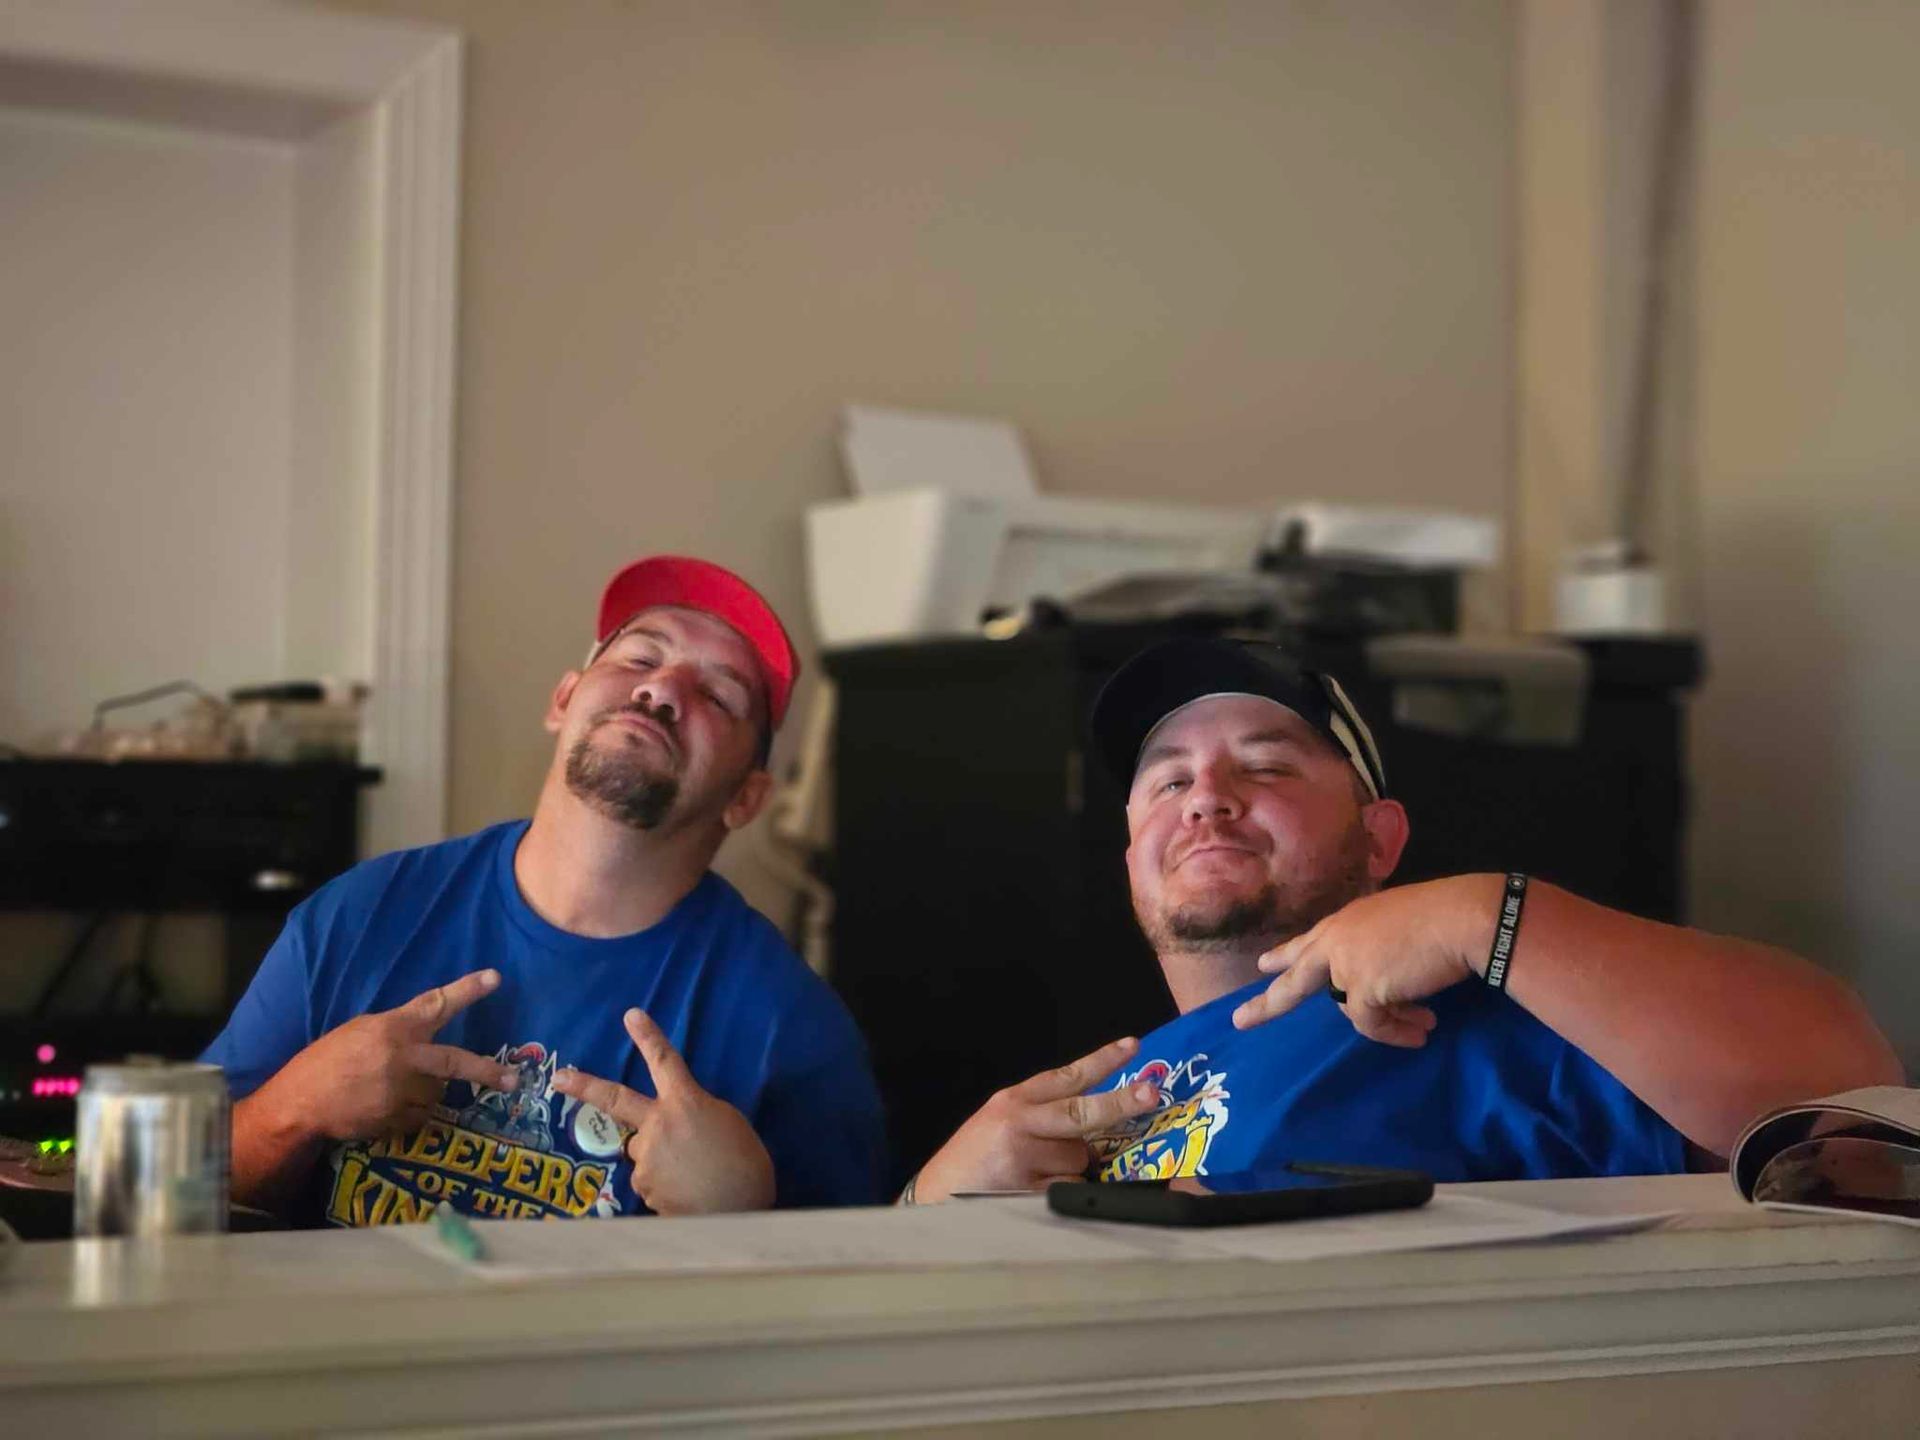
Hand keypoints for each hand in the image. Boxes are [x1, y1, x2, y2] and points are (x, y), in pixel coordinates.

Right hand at [263, 969, 519, 1142]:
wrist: (300, 1104)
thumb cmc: (325, 1062)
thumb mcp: (359, 1031)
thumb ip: (395, 1033)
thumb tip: (422, 1038)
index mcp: (393, 1028)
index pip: (437, 1004)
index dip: (467, 990)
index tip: (494, 978)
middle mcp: (404, 1058)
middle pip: (456, 1062)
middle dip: (486, 1071)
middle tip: (513, 1079)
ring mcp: (402, 1092)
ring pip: (435, 1093)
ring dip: (425, 1092)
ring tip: (392, 1090)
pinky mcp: (396, 1119)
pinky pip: (420, 1117)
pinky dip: (412, 1113)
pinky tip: (387, 1108)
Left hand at [550, 1008, 774, 1215]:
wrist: (738, 1214)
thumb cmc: (745, 1166)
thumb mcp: (728, 1125)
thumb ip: (696, 1116)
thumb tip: (676, 1124)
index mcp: (686, 1103)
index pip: (665, 1061)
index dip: (648, 1036)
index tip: (631, 1015)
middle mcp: (657, 1126)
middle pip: (615, 1099)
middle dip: (584, 1085)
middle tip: (559, 1077)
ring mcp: (645, 1158)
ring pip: (645, 1153)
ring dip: (663, 1162)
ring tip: (695, 1178)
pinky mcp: (642, 1188)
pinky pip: (651, 1182)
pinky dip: (667, 1187)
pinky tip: (689, 1196)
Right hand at [912, 1037, 1162, 1203]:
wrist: (932, 1200)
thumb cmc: (973, 1162)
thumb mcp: (998, 1124)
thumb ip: (1041, 1119)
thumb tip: (1097, 1128)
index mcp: (1014, 1101)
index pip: (1065, 1076)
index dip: (1101, 1061)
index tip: (1133, 1046)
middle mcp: (1018, 1122)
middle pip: (1082, 1111)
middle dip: (1122, 1103)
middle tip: (1153, 1095)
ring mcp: (1022, 1156)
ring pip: (1079, 1161)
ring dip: (1073, 1172)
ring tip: (1037, 1178)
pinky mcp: (1026, 1189)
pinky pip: (1068, 1190)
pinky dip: (1064, 1195)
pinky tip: (1034, 1195)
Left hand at [1230, 875, 1501, 1044]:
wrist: (1462, 918)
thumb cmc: (1444, 915)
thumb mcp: (1399, 927)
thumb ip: (1377, 949)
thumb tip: (1380, 985)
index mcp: (1346, 920)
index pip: (1309, 940)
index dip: (1286, 954)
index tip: (1264, 963)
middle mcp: (1336, 939)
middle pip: (1295, 977)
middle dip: (1268, 1003)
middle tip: (1241, 1021)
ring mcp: (1344, 963)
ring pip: (1350, 1008)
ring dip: (1388, 1021)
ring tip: (1420, 1027)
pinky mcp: (1360, 988)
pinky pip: (1371, 1023)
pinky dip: (1395, 1032)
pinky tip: (1420, 1031)